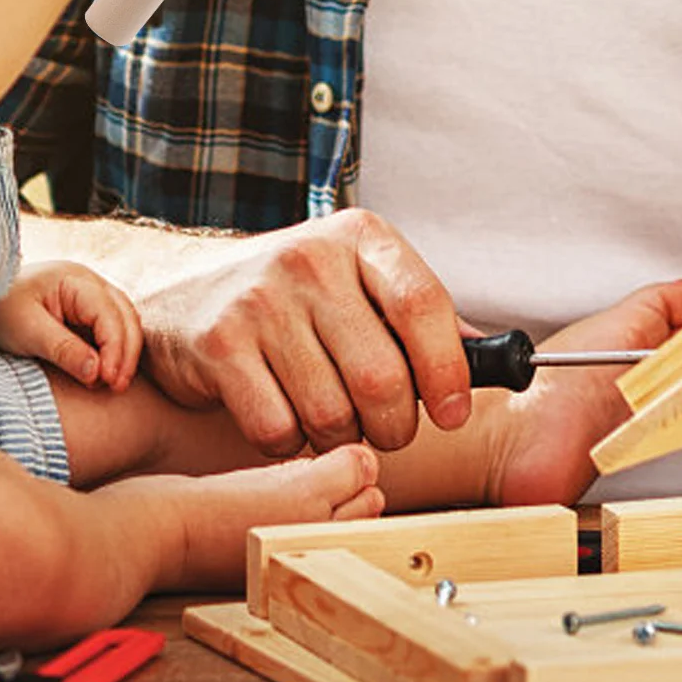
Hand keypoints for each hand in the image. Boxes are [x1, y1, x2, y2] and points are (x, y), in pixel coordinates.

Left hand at [0, 260, 140, 389]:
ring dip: (123, 352)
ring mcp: (89, 295)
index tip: (109, 380)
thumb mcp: (27, 331)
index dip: (116, 348)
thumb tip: (98, 373)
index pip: (110, 314)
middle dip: (126, 352)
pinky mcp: (84, 311)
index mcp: (76, 279)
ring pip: (123, 322)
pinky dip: (113, 350)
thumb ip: (64, 349)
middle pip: (125, 316)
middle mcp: (89, 283)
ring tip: (114, 384)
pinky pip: (110, 329)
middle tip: (117, 387)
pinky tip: (106, 372)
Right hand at [134, 209, 474, 456]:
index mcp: (359, 237)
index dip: (447, 370)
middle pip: (382, 376)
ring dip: (340, 438)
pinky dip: (290, 443)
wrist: (181, 291)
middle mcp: (309, 259)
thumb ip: (418, 318)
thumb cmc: (290, 298)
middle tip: (386, 431)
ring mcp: (259, 300)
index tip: (453, 413)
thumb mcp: (356, 282)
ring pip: (331, 412)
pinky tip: (284, 419)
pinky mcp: (218, 344)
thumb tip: (500, 361)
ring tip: (331, 422)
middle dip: (394, 426)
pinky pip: (278, 428)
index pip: (424, 304)